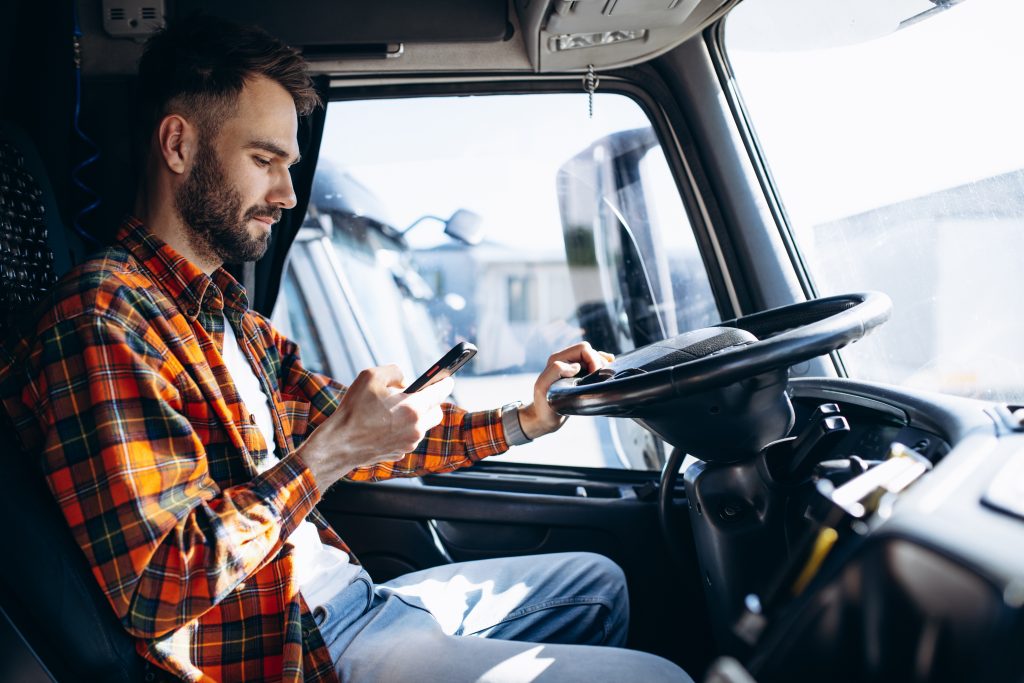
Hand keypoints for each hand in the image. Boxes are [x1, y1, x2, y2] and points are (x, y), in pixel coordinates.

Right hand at [296, 364, 453, 490]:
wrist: (339, 444)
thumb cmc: (353, 410)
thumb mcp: (371, 376)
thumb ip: (394, 372)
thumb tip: (404, 381)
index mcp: (413, 408)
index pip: (440, 392)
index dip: (445, 383)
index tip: (447, 379)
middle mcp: (416, 428)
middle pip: (436, 412)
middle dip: (430, 402)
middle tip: (417, 395)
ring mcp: (409, 443)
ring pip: (423, 426)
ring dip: (416, 416)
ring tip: (396, 409)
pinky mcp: (400, 453)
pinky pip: (409, 437)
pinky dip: (404, 429)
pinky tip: (387, 424)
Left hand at [518, 341, 612, 439]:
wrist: (544, 418)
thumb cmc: (543, 405)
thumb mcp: (543, 387)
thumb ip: (555, 370)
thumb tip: (575, 366)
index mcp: (557, 359)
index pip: (583, 349)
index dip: (593, 359)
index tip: (595, 375)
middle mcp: (565, 360)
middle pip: (589, 351)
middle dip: (599, 361)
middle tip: (602, 377)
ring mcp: (572, 367)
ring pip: (592, 356)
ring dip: (602, 363)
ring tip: (606, 375)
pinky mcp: (578, 375)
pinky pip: (593, 363)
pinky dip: (602, 363)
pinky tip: (609, 366)